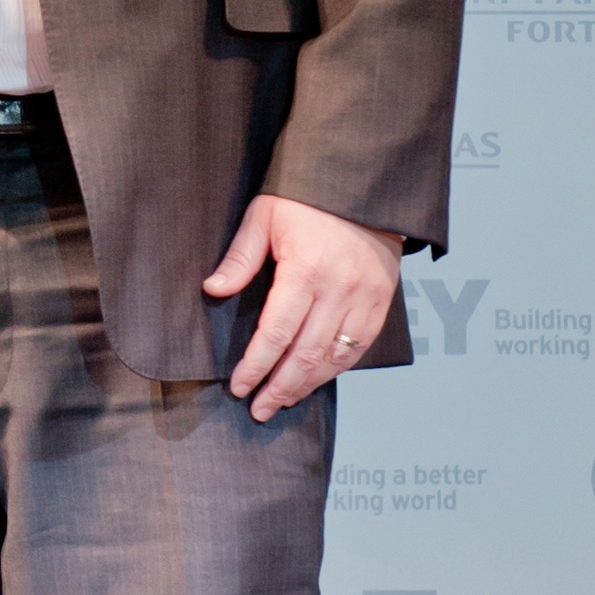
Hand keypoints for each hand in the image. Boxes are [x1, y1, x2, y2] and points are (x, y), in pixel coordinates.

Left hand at [204, 195, 403, 421]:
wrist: (363, 185)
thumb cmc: (307, 199)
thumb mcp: (264, 217)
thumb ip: (240, 258)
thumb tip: (213, 290)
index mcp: (305, 271)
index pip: (277, 333)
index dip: (256, 365)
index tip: (239, 386)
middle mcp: (338, 291)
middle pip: (306, 355)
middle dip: (279, 387)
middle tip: (258, 409)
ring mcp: (364, 299)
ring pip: (334, 358)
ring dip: (306, 385)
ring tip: (282, 402)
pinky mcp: (381, 302)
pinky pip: (359, 347)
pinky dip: (336, 369)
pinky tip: (316, 380)